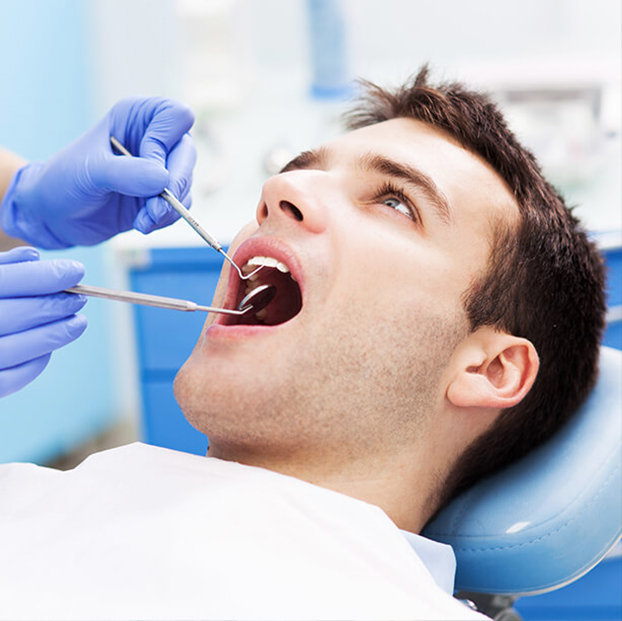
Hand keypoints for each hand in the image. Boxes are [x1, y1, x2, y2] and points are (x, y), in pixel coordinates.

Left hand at [0, 97, 195, 248]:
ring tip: (143, 220)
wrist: (56, 214)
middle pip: (188, 154)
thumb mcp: (91, 171)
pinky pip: (180, 206)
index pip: (176, 116)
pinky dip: (165, 219)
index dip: (164, 143)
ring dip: (168, 208)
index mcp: (138, 117)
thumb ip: (127, 173)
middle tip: (155, 209)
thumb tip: (163, 180)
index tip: (144, 167)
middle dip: (175, 185)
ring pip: (186, 184)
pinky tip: (142, 224)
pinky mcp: (161, 196)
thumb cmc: (65, 180)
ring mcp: (160, 168)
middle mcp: (154, 138)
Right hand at [0, 247, 86, 397]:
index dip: (45, 276)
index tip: (76, 271)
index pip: (6, 282)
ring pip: (15, 351)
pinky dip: (34, 364)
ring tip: (76, 323)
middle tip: (79, 298)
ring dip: (53, 336)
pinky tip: (48, 349)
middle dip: (54, 306)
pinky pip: (9, 380)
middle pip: (14, 315)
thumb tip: (33, 257)